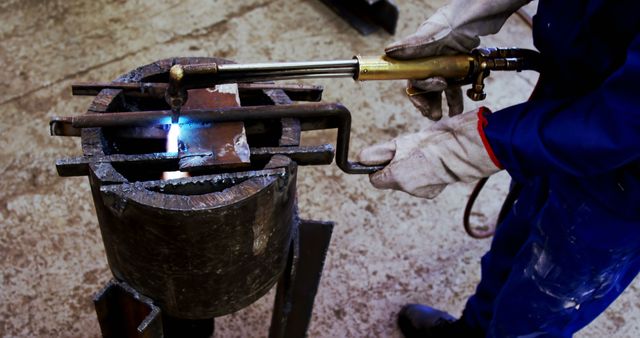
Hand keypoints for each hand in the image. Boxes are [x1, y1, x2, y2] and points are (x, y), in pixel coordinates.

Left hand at [357, 108, 501, 198]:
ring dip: (410, 171)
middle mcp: (408, 190)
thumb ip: (378, 152)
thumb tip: (361, 158)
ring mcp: (422, 193)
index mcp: (397, 178)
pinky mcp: (433, 192)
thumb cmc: (431, 143)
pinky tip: (431, 163)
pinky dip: (423, 175)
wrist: (461, 149)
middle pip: (392, 181)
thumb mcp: (400, 143)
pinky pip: (421, 184)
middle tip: (407, 153)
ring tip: (422, 156)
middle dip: (396, 169)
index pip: (376, 180)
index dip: (379, 168)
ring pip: (407, 183)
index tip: (387, 158)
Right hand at [386, 0, 529, 119]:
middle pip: (425, 88)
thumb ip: (413, 45)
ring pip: (441, 89)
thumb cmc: (455, 20)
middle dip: (430, 103)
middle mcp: (430, 61)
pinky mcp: (459, 66)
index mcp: (419, 55)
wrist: (481, 15)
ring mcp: (445, 64)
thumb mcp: (434, 34)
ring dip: (444, 103)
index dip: (416, 95)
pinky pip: (457, 85)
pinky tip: (461, 106)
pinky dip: (458, 96)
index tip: (423, 105)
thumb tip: (389, 52)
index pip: (412, 80)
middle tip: (436, 115)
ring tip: (450, 114)